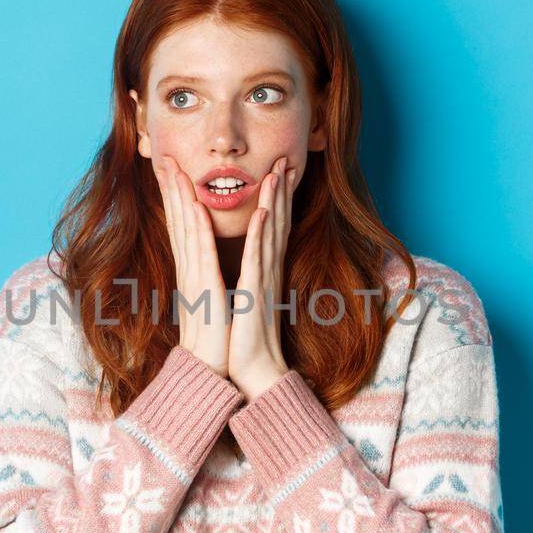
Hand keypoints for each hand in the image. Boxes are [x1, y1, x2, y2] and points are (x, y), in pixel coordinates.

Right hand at [154, 154, 230, 377]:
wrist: (210, 371)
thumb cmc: (214, 340)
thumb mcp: (210, 302)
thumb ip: (206, 280)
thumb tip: (205, 266)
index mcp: (192, 273)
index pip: (181, 227)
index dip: (175, 198)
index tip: (170, 172)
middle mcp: (189, 272)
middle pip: (178, 222)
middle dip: (172, 189)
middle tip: (164, 158)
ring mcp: (196, 281)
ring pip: (187, 231)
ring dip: (183, 199)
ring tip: (178, 170)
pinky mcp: (207, 292)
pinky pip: (204, 255)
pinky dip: (202, 229)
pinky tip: (200, 208)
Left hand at [228, 156, 295, 399]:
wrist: (253, 373)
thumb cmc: (246, 341)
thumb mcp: (246, 302)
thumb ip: (250, 280)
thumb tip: (248, 267)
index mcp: (263, 272)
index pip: (271, 228)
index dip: (276, 199)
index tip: (277, 173)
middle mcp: (267, 271)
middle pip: (277, 223)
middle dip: (281, 190)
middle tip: (286, 159)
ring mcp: (263, 280)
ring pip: (270, 232)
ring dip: (275, 201)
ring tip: (278, 172)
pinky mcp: (255, 293)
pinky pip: (257, 258)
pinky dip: (260, 233)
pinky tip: (263, 212)